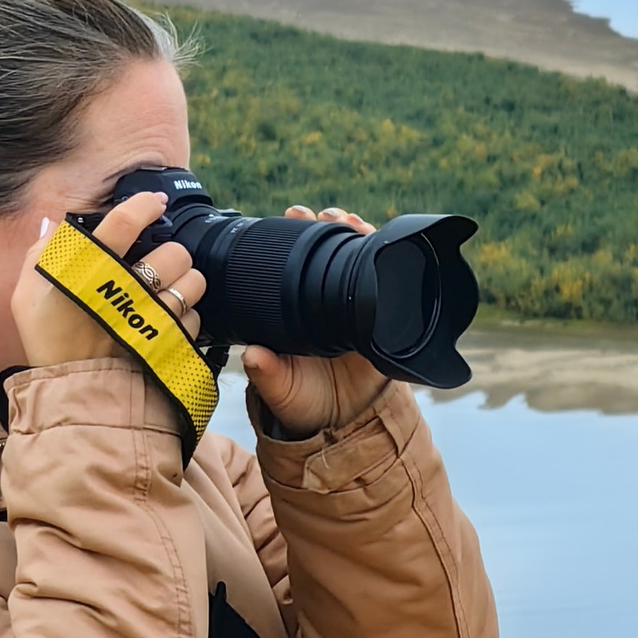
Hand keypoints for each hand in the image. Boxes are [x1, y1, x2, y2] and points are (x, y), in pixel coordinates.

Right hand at [13, 190, 207, 369]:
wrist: (70, 393)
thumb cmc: (47, 341)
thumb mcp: (28, 294)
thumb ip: (41, 253)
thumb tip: (55, 225)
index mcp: (93, 269)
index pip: (125, 221)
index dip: (144, 204)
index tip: (154, 202)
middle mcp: (128, 289)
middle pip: (174, 253)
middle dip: (170, 255)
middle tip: (158, 265)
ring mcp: (152, 319)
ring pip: (192, 283)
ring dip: (185, 283)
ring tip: (169, 291)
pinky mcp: (167, 344)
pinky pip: (194, 319)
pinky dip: (186, 317)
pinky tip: (170, 321)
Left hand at [241, 206, 392, 438]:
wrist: (344, 424)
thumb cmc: (304, 404)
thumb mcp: (281, 390)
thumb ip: (266, 374)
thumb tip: (251, 355)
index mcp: (295, 310)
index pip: (294, 263)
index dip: (294, 236)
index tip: (291, 215)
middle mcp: (323, 302)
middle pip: (327, 252)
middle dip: (326, 225)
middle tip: (322, 213)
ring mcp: (354, 307)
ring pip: (357, 260)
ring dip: (355, 233)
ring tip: (349, 219)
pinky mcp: (381, 318)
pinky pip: (386, 283)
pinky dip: (384, 259)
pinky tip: (377, 239)